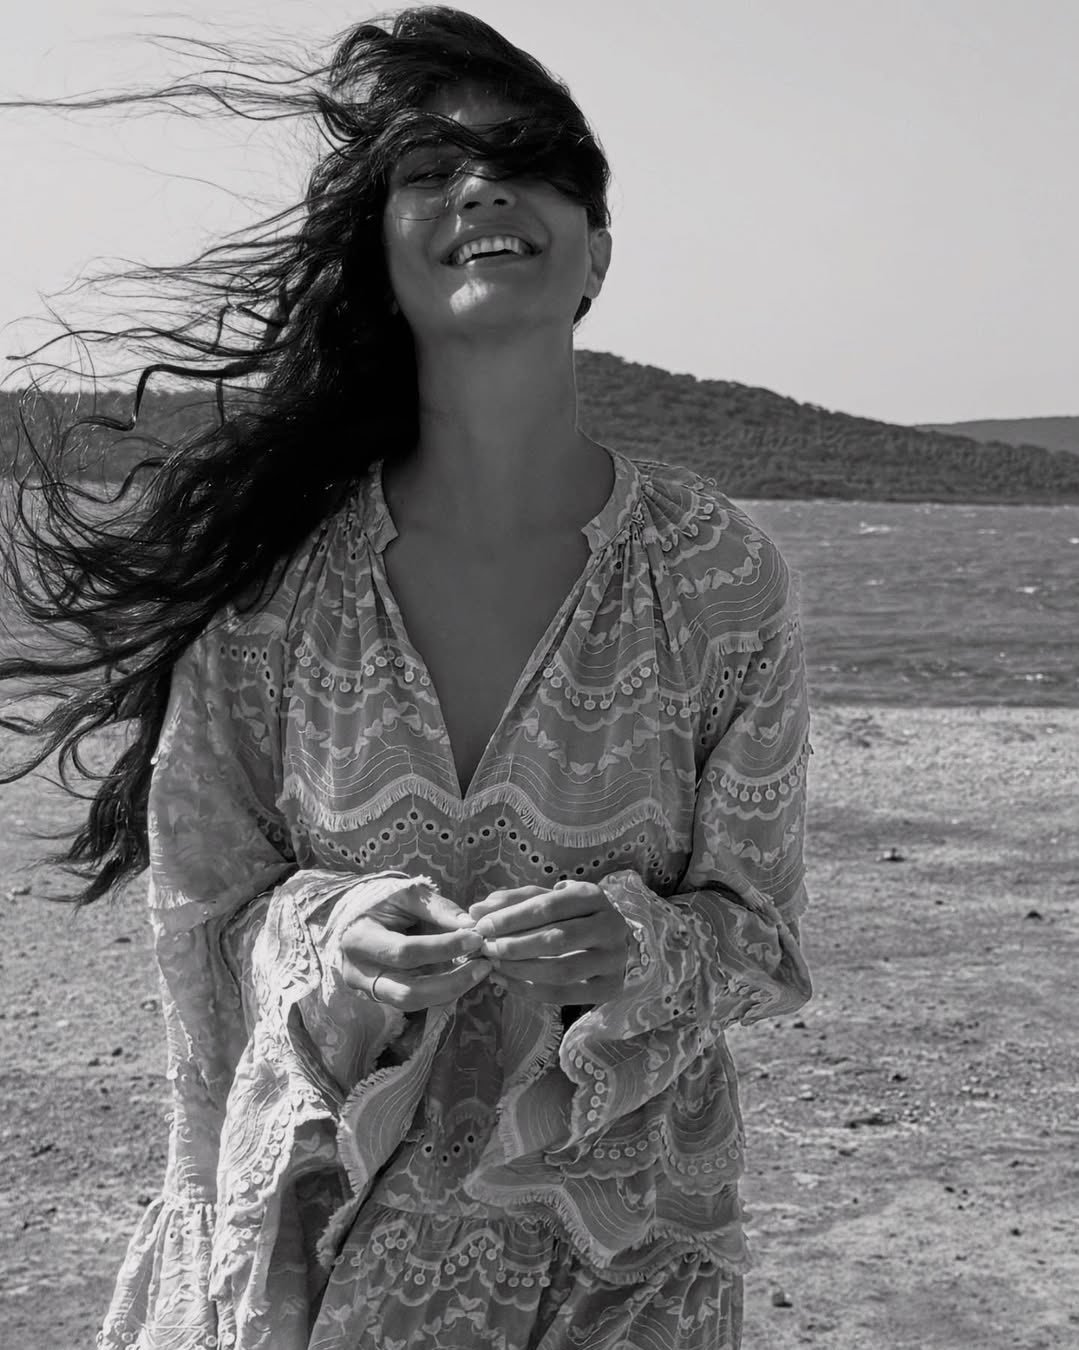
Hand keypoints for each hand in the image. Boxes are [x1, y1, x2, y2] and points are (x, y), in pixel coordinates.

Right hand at [339, 880, 490, 1011]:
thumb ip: (437, 909)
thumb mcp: (407, 895)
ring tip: (479, 971)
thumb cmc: (383, 903)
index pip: (406, 951)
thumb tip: (470, 925)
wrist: (358, 919)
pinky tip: (464, 976)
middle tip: (484, 965)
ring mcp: (369, 990)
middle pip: (408, 991)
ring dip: (451, 990)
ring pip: (413, 1003)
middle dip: (451, 981)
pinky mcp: (383, 997)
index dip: (443, 948)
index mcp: (360, 940)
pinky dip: (443, 991)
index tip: (476, 938)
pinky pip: (416, 1002)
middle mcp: (360, 973)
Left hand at [468, 880, 630, 1007]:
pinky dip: (532, 992)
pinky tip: (507, 983)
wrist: (609, 940)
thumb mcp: (546, 900)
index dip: (512, 917)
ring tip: (494, 967)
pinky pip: (566, 994)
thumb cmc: (569, 915)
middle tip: (486, 949)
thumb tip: (477, 910)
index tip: (483, 926)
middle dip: (515, 946)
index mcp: (592, 896)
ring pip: (562, 969)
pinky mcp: (610, 987)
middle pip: (557, 939)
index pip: (548, 907)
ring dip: (521, 970)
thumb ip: (513, 902)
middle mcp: (610, 926)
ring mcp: (613, 959)